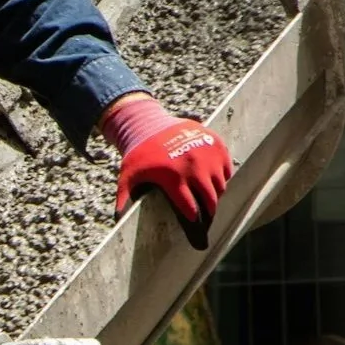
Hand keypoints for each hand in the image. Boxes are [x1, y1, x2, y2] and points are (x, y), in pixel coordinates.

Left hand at [105, 95, 233, 248]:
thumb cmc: (139, 154)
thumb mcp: (129, 176)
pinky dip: (222, 176)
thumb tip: (118, 218)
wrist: (150, 124)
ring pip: (220, 185)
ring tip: (208, 196)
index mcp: (175, 179)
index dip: (193, 216)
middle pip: (211, 199)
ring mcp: (207, 156)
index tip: (193, 221)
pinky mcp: (216, 145)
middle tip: (207, 215)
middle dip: (209, 210)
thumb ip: (124, 197)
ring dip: (216, 193)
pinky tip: (211, 178)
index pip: (191, 207)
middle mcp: (194, 168)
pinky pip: (226, 169)